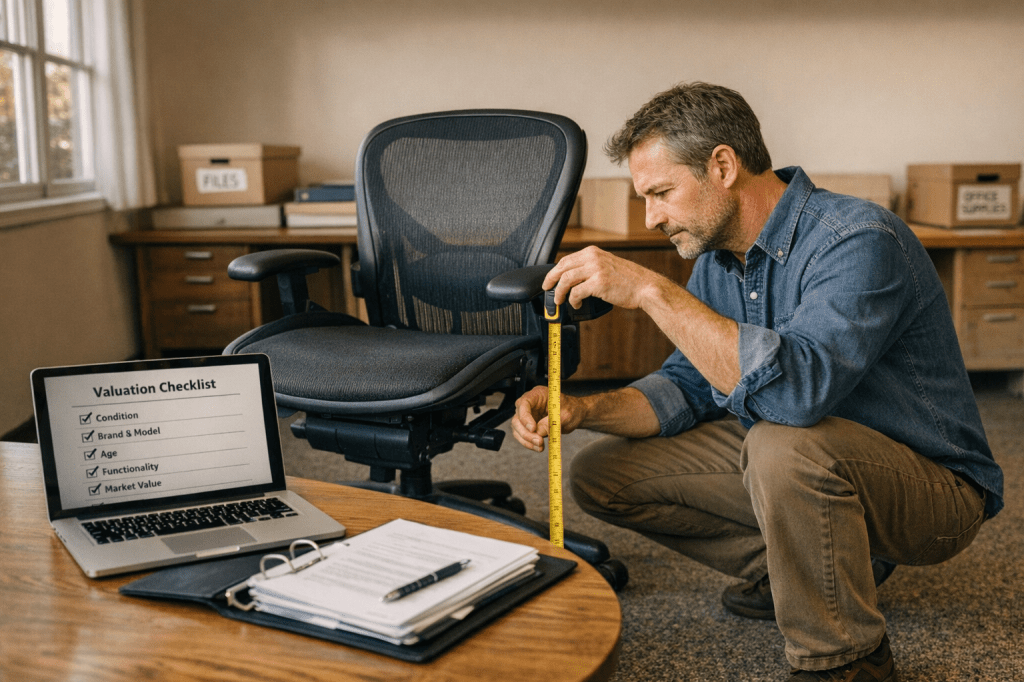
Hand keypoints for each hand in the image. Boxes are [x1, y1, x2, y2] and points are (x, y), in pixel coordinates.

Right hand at [510, 386, 583, 451]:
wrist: (574, 415)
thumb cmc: (571, 410)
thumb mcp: (565, 415)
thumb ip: (552, 422)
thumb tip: (538, 431)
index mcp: (538, 394)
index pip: (524, 403)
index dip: (525, 416)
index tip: (533, 429)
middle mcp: (529, 404)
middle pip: (518, 417)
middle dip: (526, 432)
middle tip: (539, 441)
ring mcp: (527, 415)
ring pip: (517, 428)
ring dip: (526, 440)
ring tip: (540, 446)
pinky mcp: (527, 426)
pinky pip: (522, 435)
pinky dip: (528, 443)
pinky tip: (538, 447)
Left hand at [543, 246, 657, 310]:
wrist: (646, 287)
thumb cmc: (629, 280)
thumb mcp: (608, 265)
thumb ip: (591, 268)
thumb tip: (572, 279)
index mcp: (594, 252)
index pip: (566, 259)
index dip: (554, 271)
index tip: (550, 280)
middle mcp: (593, 257)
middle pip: (562, 267)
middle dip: (551, 279)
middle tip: (547, 289)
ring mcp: (596, 269)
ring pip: (566, 279)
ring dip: (560, 292)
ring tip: (560, 301)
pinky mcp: (599, 283)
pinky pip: (576, 292)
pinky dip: (573, 300)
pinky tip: (576, 304)